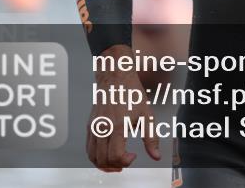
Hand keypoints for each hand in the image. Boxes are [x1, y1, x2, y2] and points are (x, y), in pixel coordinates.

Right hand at [86, 44, 160, 171]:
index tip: (134, 155)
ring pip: (93, 157)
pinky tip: (107, 155)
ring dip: (104, 164)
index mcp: (118, 126)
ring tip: (117, 162)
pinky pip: (88, 148)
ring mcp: (94, 128)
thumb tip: (156, 156)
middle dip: (116, 166)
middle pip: (103, 160)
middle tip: (127, 161)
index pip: (116, 156)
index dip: (126, 161)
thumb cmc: (132, 94)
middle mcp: (103, 129)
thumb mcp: (147, 115)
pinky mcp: (89, 126)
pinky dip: (96, 157)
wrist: (115, 78)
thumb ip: (151, 138)